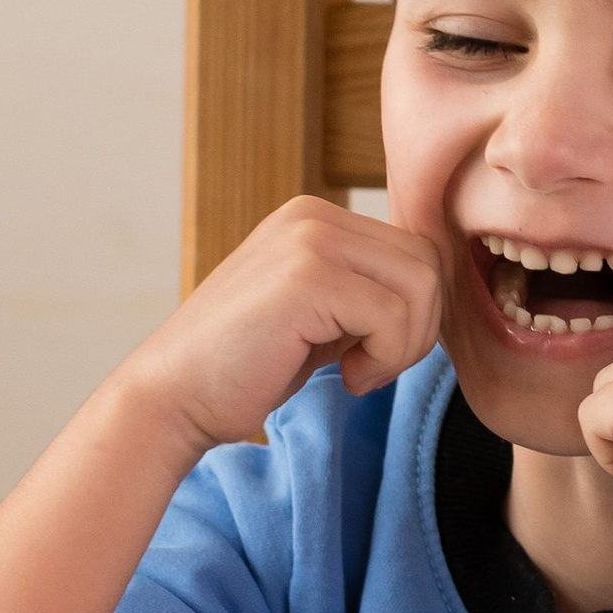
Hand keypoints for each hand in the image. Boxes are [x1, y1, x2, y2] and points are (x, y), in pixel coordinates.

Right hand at [129, 197, 443, 460]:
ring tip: (357, 372)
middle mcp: (312, 215)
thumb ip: (368, 290)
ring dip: (404, 346)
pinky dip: (385, 360)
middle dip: (418, 329)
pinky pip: (395, 316)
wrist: (173, 397)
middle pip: (428, 263)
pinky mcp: (307, 276)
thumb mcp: (320, 313)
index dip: (416, 313)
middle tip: (372, 367)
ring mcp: (308, 239)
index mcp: (315, 217)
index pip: (417, 251)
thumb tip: (439, 294)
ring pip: (422, 286)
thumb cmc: (246, 366)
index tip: (374, 352)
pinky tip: (342, 377)